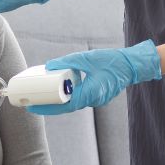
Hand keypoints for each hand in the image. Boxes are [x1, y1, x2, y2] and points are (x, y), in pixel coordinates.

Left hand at [27, 39, 160, 115]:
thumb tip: (49, 65)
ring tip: (41, 97)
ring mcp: (96, 99)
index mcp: (91, 93)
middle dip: (48, 106)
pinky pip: (79, 98)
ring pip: (72, 103)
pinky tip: (58, 90)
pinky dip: (67, 95)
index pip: (65, 104)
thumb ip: (66, 62)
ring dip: (57, 101)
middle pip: (66, 106)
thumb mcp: (86, 58)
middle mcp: (93, 99)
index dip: (47, 106)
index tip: (33, 106)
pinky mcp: (97, 95)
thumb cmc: (112, 61)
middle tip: (32, 103)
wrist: (133, 65)